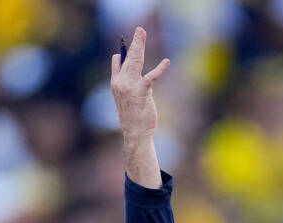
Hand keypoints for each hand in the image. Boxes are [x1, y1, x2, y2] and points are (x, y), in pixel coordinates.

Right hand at [110, 27, 170, 141]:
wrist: (135, 132)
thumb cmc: (133, 116)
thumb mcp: (127, 98)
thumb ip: (129, 83)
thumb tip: (134, 73)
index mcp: (116, 83)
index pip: (116, 62)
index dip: (123, 54)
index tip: (129, 46)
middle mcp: (120, 81)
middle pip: (127, 57)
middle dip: (134, 42)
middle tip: (140, 30)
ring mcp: (130, 85)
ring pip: (135, 60)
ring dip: (139, 45)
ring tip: (142, 33)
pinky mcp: (142, 90)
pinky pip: (151, 76)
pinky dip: (160, 69)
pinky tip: (166, 62)